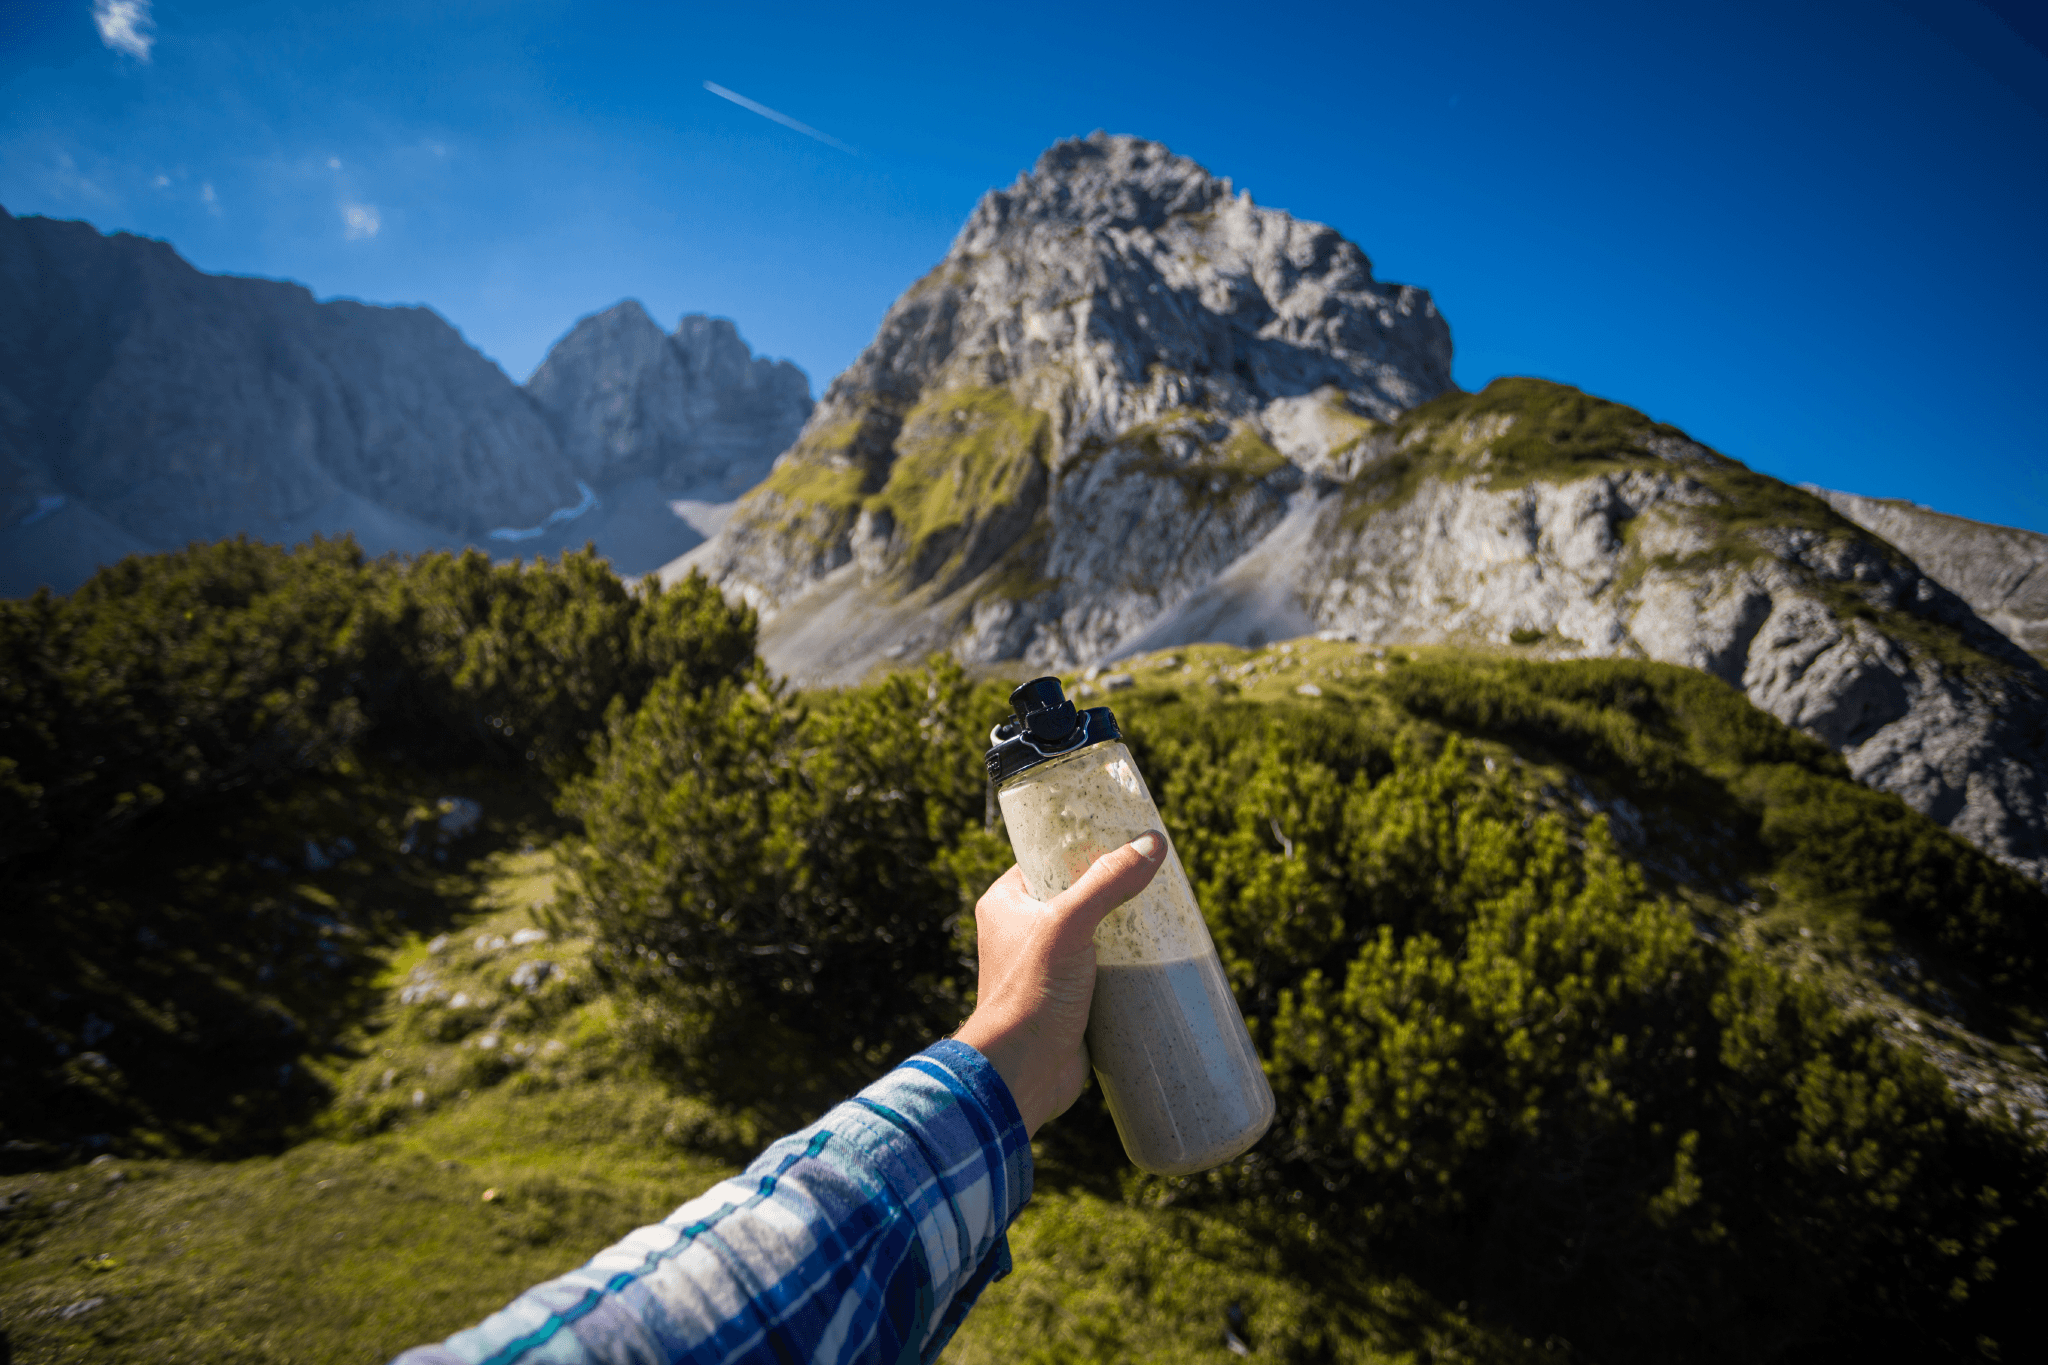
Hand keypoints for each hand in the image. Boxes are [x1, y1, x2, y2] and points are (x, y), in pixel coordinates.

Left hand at [953, 831, 1165, 1135]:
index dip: (1084, 847)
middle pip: (1079, 896)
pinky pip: (1104, 971)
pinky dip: (1129, 966)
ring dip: (1127, 931)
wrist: (1022, 1072)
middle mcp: (1023, 932)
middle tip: (1156, 877)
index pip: (1048, 859)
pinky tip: (1160, 958)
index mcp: (1007, 903)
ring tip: (1166, 915)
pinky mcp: (1070, 999)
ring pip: (1095, 936)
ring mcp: (1048, 968)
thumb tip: (1152, 843)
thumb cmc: (1030, 993)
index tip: (1125, 838)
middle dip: (1116, 891)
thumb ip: (1107, 882)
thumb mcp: (1068, 925)